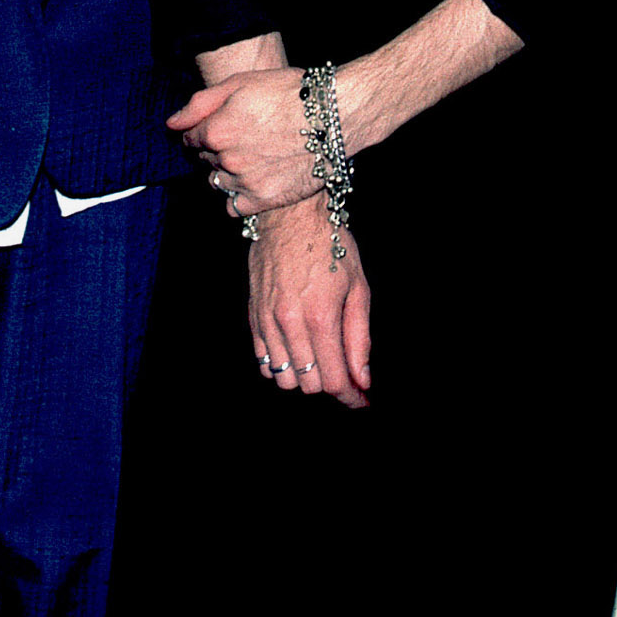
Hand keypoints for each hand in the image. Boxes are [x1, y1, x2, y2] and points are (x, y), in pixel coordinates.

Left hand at [170, 67, 317, 215]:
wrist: (336, 115)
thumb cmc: (289, 92)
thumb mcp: (240, 84)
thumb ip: (200, 104)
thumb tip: (172, 124)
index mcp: (217, 130)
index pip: (190, 140)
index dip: (203, 131)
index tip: (221, 126)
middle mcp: (227, 159)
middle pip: (205, 161)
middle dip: (216, 151)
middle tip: (244, 138)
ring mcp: (246, 182)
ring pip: (218, 184)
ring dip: (228, 173)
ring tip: (254, 157)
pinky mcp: (265, 200)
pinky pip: (235, 207)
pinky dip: (240, 196)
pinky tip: (258, 178)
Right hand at [245, 196, 370, 408]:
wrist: (290, 215)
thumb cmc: (330, 246)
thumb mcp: (359, 289)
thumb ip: (359, 338)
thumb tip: (363, 379)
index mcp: (320, 318)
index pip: (334, 380)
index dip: (351, 398)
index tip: (362, 402)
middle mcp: (289, 324)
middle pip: (309, 384)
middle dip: (332, 386)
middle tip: (347, 376)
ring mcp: (267, 321)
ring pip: (283, 378)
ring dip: (305, 378)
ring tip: (321, 362)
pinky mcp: (253, 316)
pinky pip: (263, 360)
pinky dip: (281, 366)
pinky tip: (298, 353)